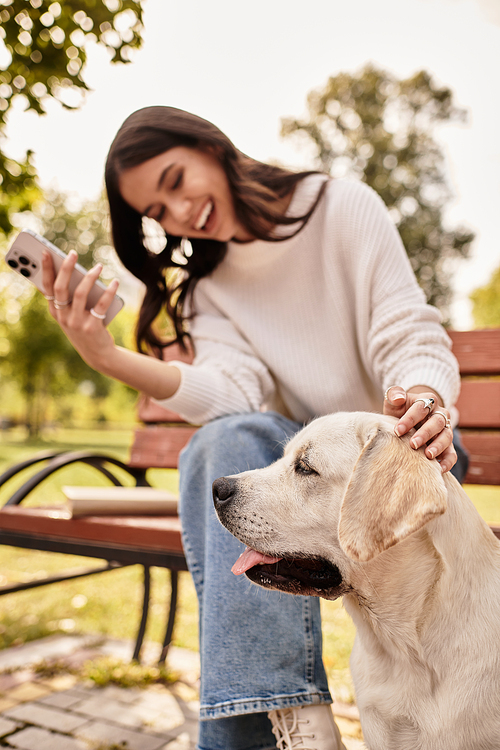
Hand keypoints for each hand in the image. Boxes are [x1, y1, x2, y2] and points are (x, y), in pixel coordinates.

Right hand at [42, 248, 119, 370]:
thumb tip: (73, 271)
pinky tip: (115, 282)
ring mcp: (77, 323)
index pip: (47, 287)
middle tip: (73, 253)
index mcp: (55, 312)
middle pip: (61, 288)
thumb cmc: (84, 328)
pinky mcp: (92, 327)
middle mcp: (63, 317)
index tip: (46, 252)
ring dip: (90, 277)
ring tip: (99, 267)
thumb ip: (69, 298)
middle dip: (66, 269)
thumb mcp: (71, 315)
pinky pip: (101, 305)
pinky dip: (109, 291)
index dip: (46, 269)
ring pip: (80, 294)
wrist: (97, 354)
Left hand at [383, 385, 455, 472]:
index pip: (421, 407)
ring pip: (447, 436)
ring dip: (438, 446)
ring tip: (428, 455)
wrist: (408, 420)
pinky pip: (452, 453)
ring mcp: (445, 430)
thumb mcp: (394, 401)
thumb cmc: (399, 410)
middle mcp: (440, 414)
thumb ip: (394, 395)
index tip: (397, 431)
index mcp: (428, 400)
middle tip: (413, 444)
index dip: (409, 419)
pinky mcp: (447, 446)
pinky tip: (439, 469)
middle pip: (437, 422)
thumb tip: (398, 398)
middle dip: (425, 433)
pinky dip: (448, 461)